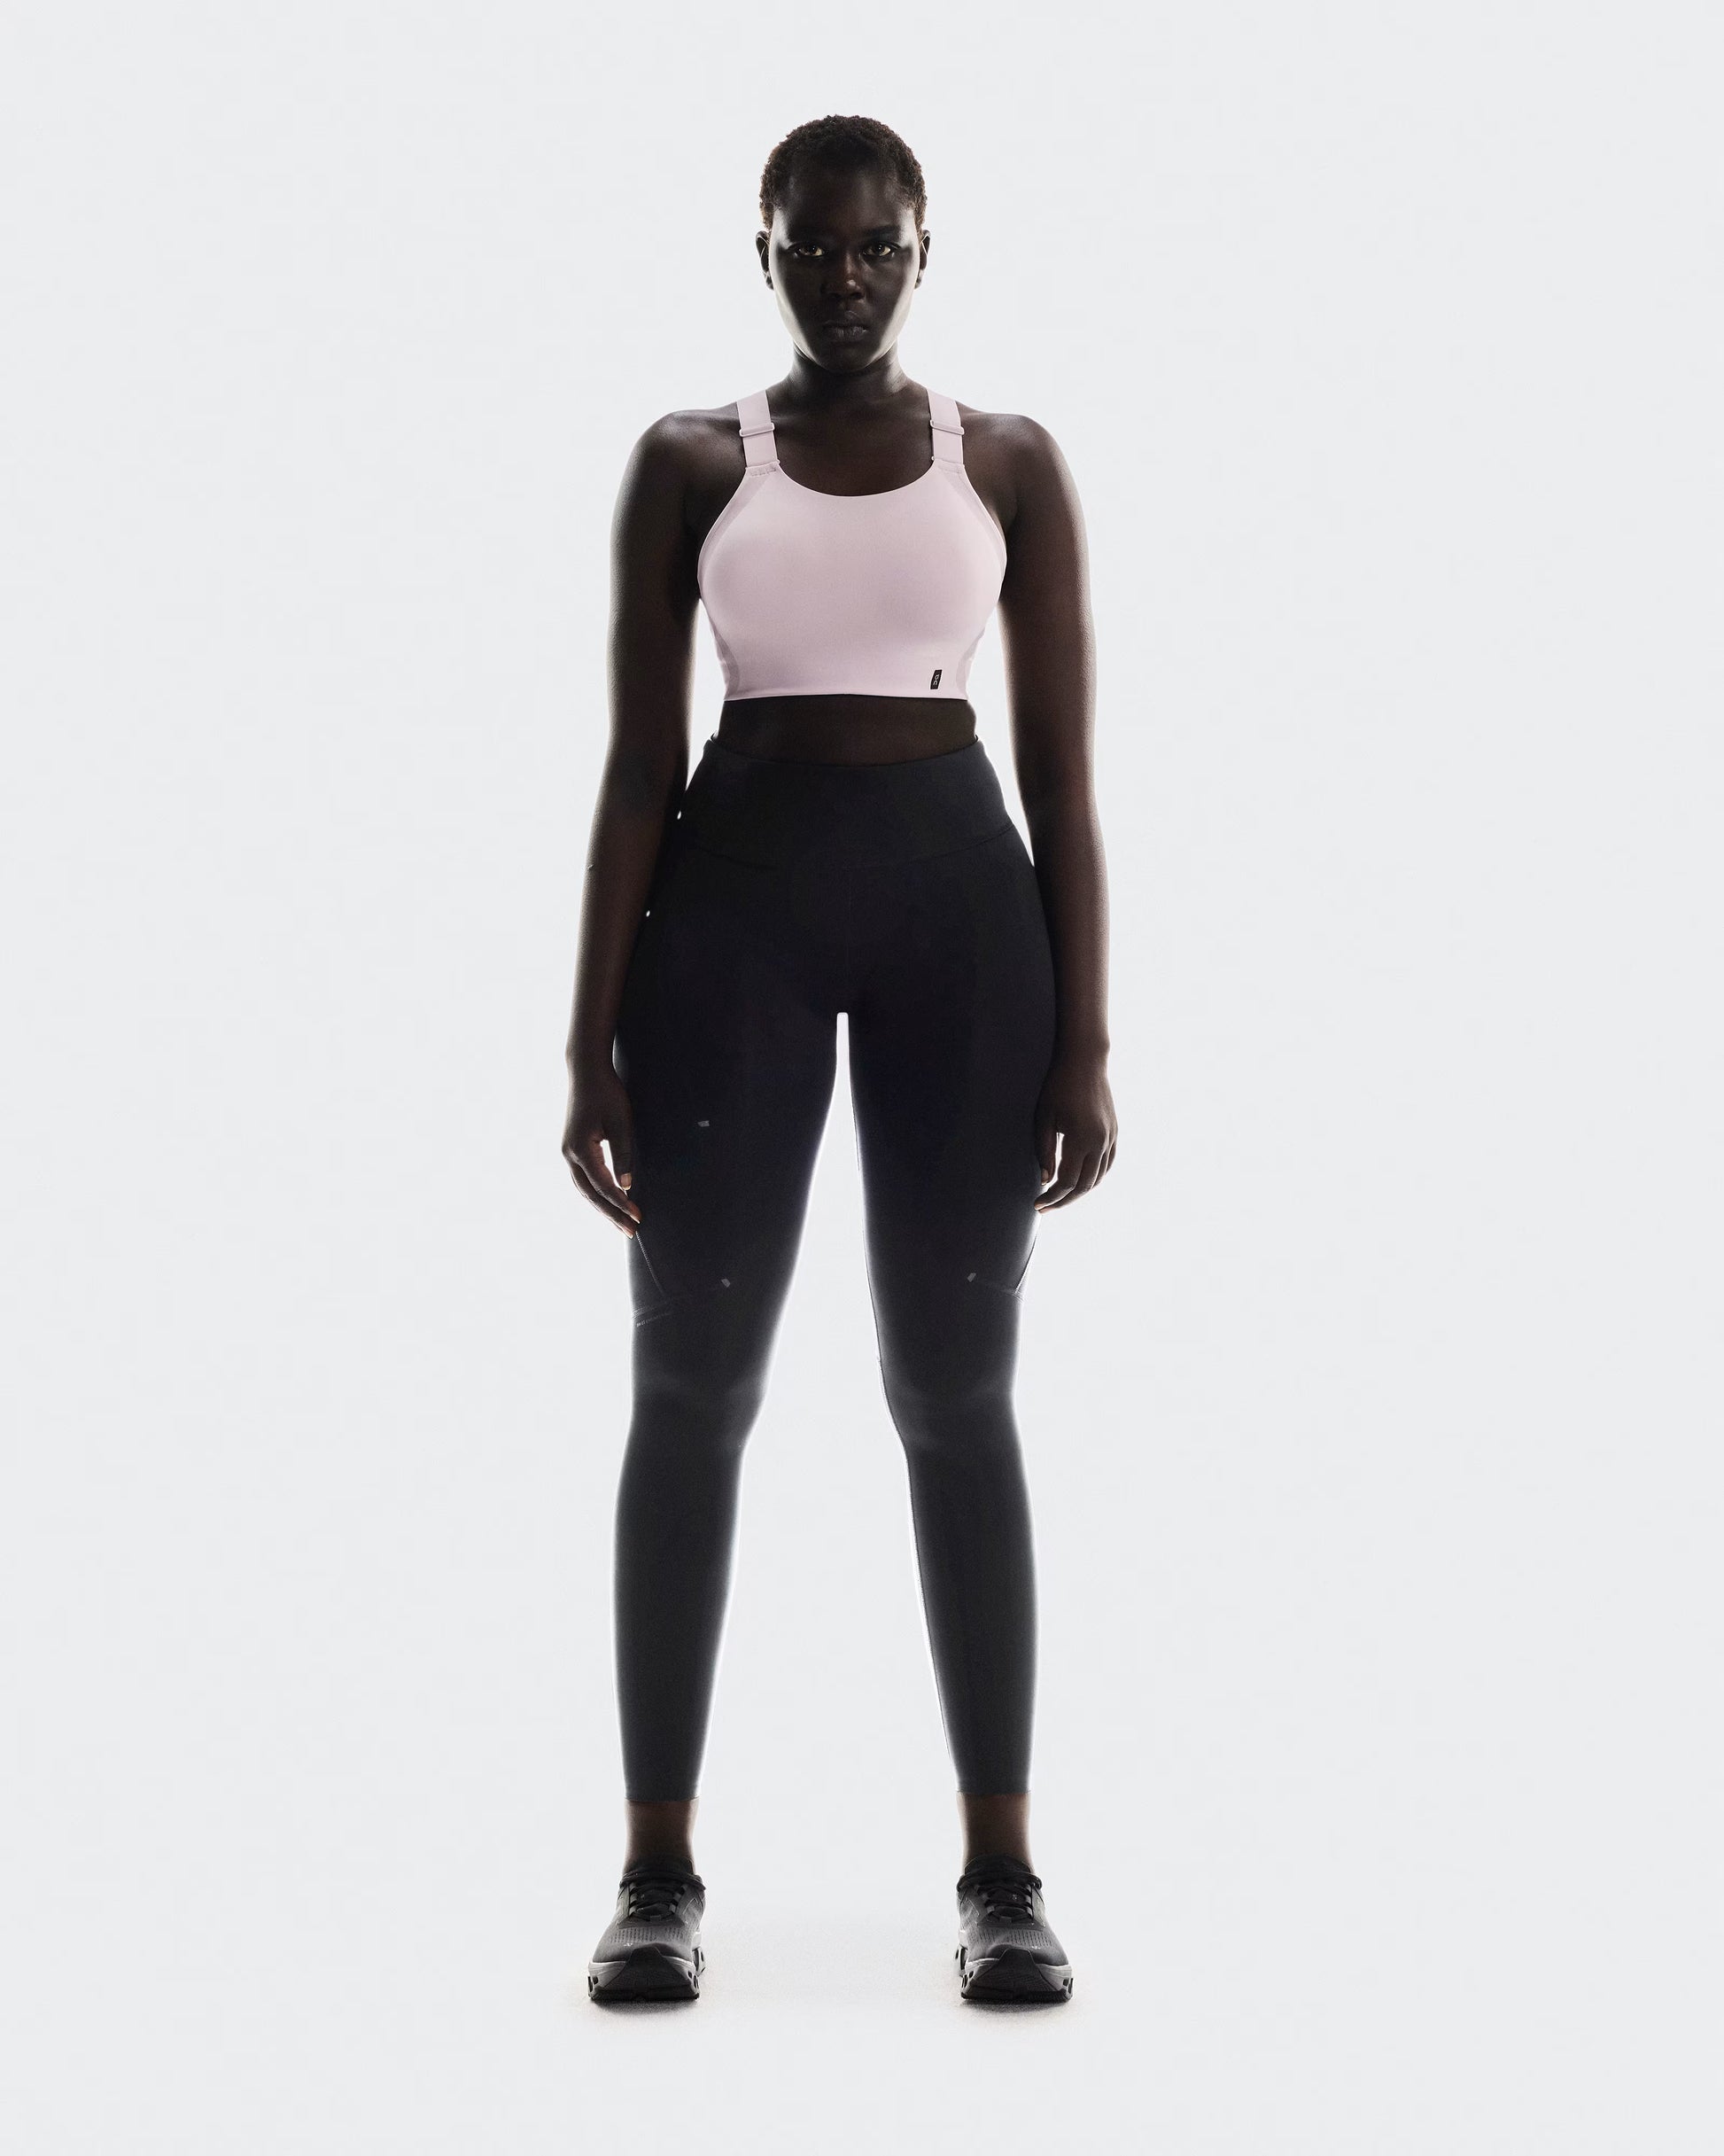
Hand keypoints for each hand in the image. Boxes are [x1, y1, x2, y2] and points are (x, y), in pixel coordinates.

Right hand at [562, 1060, 641, 1235]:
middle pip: (590, 1194)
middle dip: (611, 1214)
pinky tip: (608, 1203)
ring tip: (621, 1223)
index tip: (637, 1217)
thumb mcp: (621, 1123)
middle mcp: (568, 1155)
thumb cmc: (606, 1093)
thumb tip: (627, 1186)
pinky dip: (595, 1194)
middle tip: (631, 1232)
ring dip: (602, 1207)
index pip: (603, 1185)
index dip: (620, 1203)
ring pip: (583, 1190)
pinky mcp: (571, 1149)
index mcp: (580, 1149)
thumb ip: (624, 1154)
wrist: (585, 1071)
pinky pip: (582, 1179)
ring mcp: (567, 1152)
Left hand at [1034, 1045, 1117, 1210]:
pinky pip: (1108, 1164)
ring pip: (1098, 1177)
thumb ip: (1044, 1151)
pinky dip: (1094, 1177)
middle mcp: (1100, 1142)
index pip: (1067, 1181)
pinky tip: (1081, 1181)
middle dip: (1064, 1200)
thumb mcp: (1043, 1118)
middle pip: (1084, 1185)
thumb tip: (1045, 1180)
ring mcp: (1110, 1137)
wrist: (1085, 1061)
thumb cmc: (1058, 1087)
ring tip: (1060, 1197)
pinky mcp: (1114, 1132)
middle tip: (1045, 1207)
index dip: (1051, 1197)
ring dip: (1080, 1192)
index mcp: (1081, 1139)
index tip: (1036, 1205)